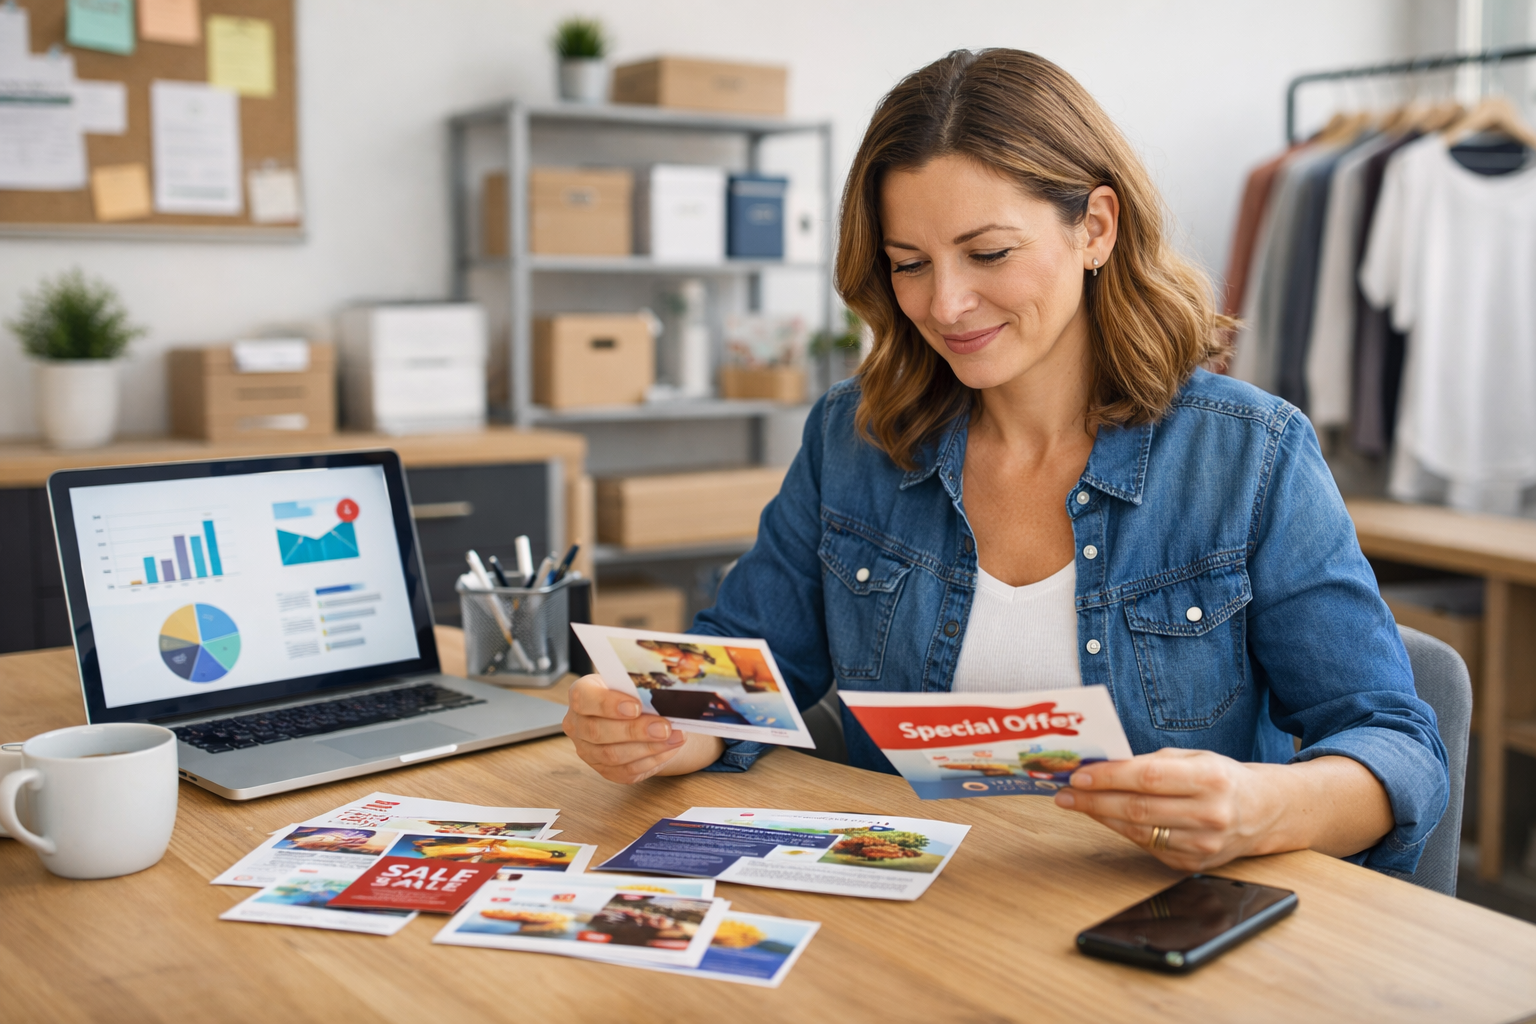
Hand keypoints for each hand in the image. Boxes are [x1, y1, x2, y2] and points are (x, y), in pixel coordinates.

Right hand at [562, 675, 722, 782]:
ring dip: (648, 747)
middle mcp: (577, 724)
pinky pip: (626, 770)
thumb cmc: (633, 694)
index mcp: (581, 694)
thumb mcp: (634, 684)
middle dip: (635, 730)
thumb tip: (664, 697)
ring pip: (613, 755)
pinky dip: (651, 760)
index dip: (609, 704)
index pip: (584, 699)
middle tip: (664, 727)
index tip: (636, 707)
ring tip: (675, 738)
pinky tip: (669, 749)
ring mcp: (588, 751)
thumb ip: (640, 689)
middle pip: (598, 731)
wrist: (636, 715)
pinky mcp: (605, 770)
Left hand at [1052, 748, 1277, 870]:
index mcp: (1210, 779)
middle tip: (1065, 792)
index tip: (1079, 774)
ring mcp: (1202, 845)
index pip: (1148, 778)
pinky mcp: (1193, 864)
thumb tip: (1102, 766)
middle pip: (1138, 808)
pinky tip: (1106, 817)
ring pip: (1137, 831)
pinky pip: (1147, 846)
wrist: (1263, 812)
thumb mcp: (1194, 758)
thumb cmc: (1221, 779)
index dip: (1109, 777)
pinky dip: (1122, 830)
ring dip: (1100, 816)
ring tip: (1076, 803)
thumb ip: (1152, 761)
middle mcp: (1209, 814)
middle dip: (1093, 799)